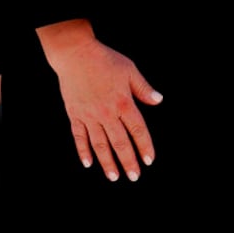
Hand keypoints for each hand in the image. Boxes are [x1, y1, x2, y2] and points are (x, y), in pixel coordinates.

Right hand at [37, 20, 162, 181]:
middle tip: (134, 177)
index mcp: (123, 103)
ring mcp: (89, 116)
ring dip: (107, 162)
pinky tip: (88, 163)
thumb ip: (144, 88)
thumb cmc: (105, 60)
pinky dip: (83, 151)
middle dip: (128, 161)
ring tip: (113, 177)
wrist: (76, 55)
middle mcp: (107, 113)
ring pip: (100, 144)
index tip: (149, 160)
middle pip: (120, 142)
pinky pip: (79, 137)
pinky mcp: (75, 115)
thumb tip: (158, 101)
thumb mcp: (130, 70)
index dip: (144, 146)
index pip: (137, 130)